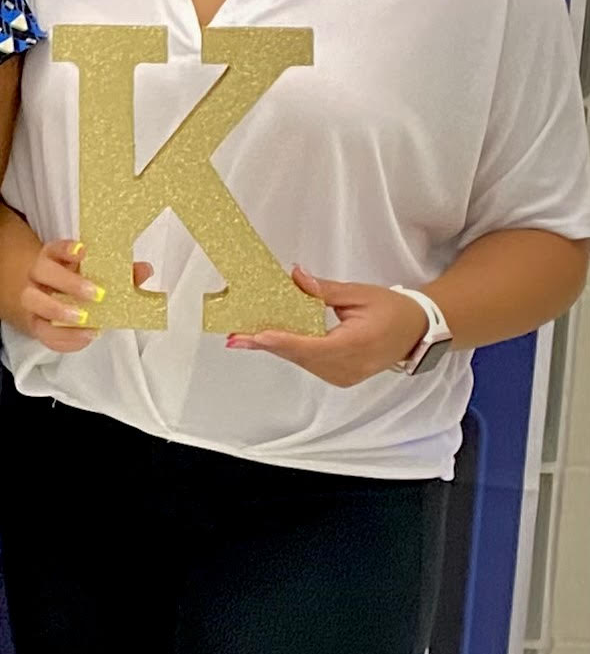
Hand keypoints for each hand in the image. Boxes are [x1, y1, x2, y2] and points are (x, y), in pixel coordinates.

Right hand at [17, 239, 152, 353]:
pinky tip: (86, 335)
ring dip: (57, 309)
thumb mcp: (101, 278)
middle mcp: (38, 276)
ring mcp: (32, 299)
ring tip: (84, 318)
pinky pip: (42, 330)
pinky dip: (64, 335)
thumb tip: (144, 269)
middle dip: (67, 282)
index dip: (66, 248)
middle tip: (96, 293)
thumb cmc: (81, 288)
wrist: (56, 311)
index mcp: (54, 259)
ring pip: (31, 299)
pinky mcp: (35, 324)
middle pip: (41, 271)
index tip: (83, 252)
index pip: (54, 248)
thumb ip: (123, 274)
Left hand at [227, 266, 427, 386]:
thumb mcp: (360, 294)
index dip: (283, 341)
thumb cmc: (393, 310)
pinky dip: (291, 351)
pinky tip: (271, 340)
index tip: (256, 335)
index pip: (314, 346)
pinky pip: (310, 364)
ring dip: (276, 348)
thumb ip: (325, 290)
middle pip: (302, 356)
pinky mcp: (341, 377)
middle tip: (235, 336)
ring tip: (245, 337)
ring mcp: (345, 376)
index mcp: (358, 344)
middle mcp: (350, 366)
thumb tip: (296, 276)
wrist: (418, 332)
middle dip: (268, 344)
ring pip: (303, 361)